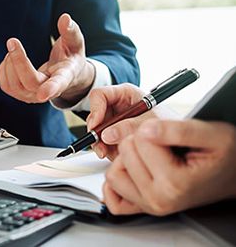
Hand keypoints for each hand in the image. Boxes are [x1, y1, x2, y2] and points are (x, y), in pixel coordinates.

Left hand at [0, 13, 94, 103]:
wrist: (65, 75)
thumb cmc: (70, 57)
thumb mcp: (75, 43)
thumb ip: (70, 31)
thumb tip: (65, 18)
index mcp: (64, 78)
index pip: (58, 84)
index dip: (50, 89)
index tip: (43, 94)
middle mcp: (48, 92)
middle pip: (29, 82)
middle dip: (19, 61)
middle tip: (12, 41)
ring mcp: (33, 97)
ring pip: (14, 85)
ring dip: (10, 63)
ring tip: (15, 48)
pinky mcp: (20, 95)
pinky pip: (5, 85)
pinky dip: (5, 68)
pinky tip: (11, 59)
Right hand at [87, 84, 176, 159]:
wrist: (179, 141)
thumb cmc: (168, 123)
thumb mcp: (149, 122)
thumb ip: (129, 126)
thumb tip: (107, 134)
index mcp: (125, 94)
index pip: (99, 95)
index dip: (95, 109)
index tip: (96, 125)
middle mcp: (118, 107)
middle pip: (96, 116)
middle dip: (96, 133)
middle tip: (100, 146)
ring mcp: (116, 123)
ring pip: (98, 132)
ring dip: (102, 145)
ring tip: (111, 153)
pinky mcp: (116, 137)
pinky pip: (104, 144)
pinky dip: (108, 152)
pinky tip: (118, 155)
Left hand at [103, 119, 235, 215]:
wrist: (232, 175)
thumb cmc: (225, 156)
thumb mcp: (212, 133)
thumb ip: (178, 129)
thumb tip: (147, 129)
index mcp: (174, 183)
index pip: (141, 138)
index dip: (154, 128)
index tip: (171, 135)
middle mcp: (158, 199)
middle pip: (125, 152)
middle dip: (140, 141)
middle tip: (164, 146)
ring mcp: (148, 205)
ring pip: (113, 172)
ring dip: (127, 159)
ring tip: (150, 156)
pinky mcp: (141, 207)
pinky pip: (112, 197)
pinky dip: (118, 181)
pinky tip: (133, 171)